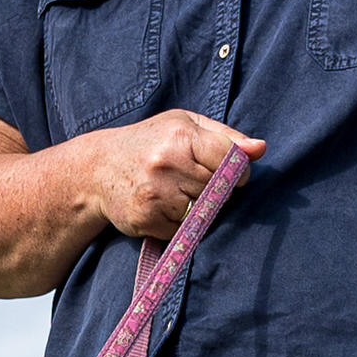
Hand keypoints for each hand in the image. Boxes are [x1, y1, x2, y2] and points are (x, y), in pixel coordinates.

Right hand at [75, 111, 259, 243]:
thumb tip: (261, 149)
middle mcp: (167, 164)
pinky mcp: (146, 219)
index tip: (233, 173)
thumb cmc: (149, 142)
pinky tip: (163, 207)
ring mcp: (155, 194)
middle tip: (194, 180)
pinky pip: (183, 231)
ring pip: (202, 213)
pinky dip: (179, 224)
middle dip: (215, 190)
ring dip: (197, 209)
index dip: (238, 170)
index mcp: (180, 136)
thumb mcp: (184, 125)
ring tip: (175, 192)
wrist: (95, 170)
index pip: (230, 160)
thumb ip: (225, 136)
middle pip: (219, 190)